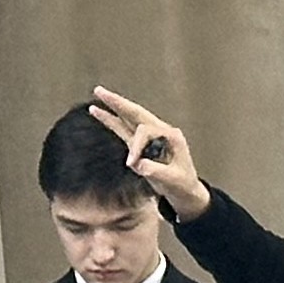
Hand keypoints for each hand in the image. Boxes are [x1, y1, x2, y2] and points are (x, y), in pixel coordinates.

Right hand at [87, 87, 210, 217]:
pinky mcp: (142, 143)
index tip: (132, 164)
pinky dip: (112, 120)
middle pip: (136, 112)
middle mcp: (161, 131)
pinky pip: (124, 129)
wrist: (186, 191)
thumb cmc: (182, 185)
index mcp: (171, 136)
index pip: (145, 132)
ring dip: (113, 107)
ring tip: (98, 95)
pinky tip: (99, 112)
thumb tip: (137, 164)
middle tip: (100, 91)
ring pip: (129, 118)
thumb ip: (156, 171)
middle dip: (118, 102)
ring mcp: (151, 136)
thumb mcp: (173, 180)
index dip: (136, 146)